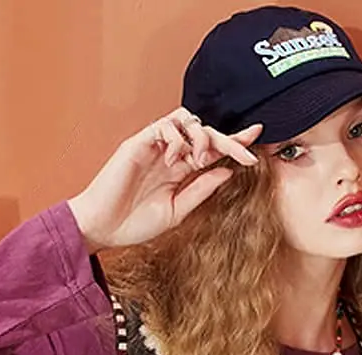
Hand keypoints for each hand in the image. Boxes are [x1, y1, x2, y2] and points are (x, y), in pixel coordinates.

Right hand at [67, 110, 262, 252]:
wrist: (104, 228)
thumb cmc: (135, 222)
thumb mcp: (178, 210)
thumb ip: (201, 190)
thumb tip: (229, 173)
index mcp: (181, 170)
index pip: (212, 149)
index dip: (234, 142)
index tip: (257, 138)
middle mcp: (170, 154)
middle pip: (205, 131)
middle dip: (229, 138)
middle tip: (245, 152)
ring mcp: (154, 146)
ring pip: (186, 120)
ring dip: (201, 137)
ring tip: (200, 160)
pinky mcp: (138, 143)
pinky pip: (163, 126)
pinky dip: (176, 138)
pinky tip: (175, 159)